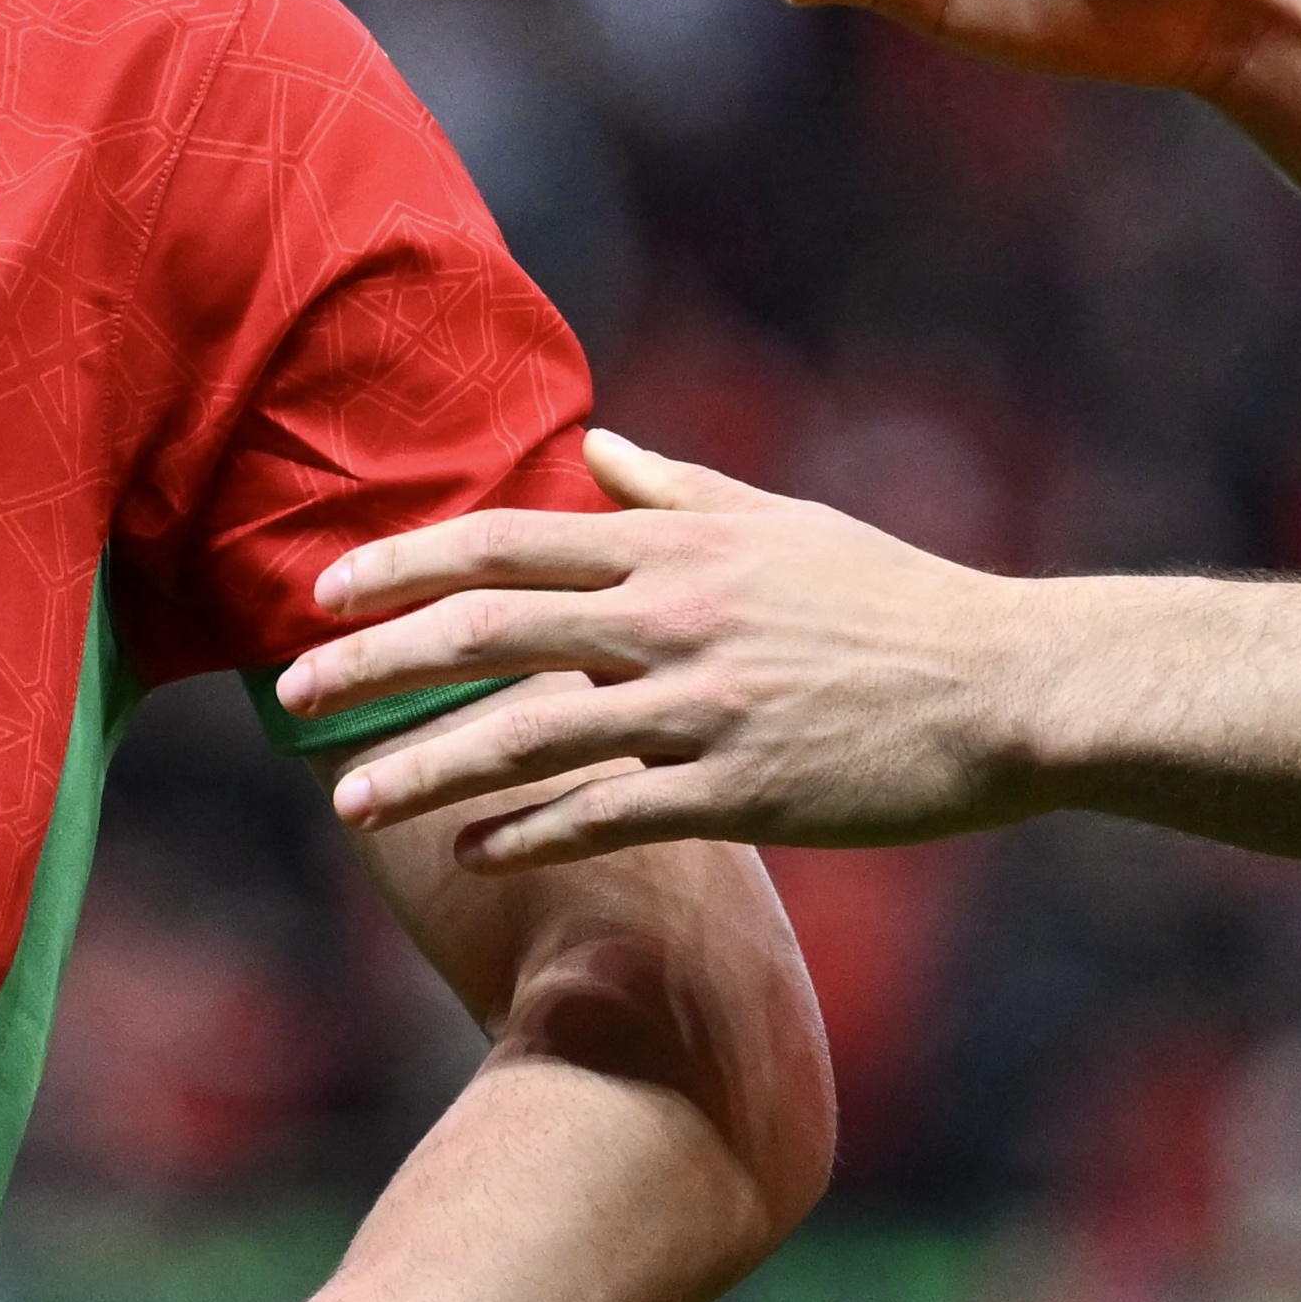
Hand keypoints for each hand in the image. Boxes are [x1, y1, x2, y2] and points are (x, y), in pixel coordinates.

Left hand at [284, 433, 1047, 868]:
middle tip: (292, 693)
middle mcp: (674, 616)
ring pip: (530, 732)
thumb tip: (595, 449)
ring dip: (426, 768)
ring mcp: (703, 705)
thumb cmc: (898, 602)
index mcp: (678, 545)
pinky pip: (608, 812)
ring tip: (349, 803)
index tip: (327, 592)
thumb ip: (677, 489)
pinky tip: (469, 852)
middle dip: (377, 662)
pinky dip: (529, 833)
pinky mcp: (740, 789)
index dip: (405, 563)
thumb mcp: (785, 523)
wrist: (1007, 688)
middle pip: (489, 628)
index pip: (507, 540)